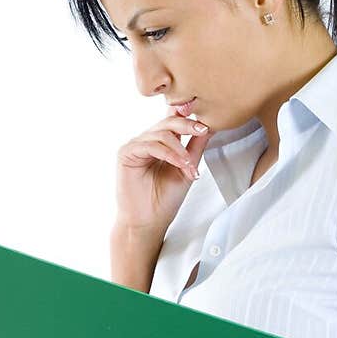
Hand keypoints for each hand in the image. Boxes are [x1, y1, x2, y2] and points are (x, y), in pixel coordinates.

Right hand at [114, 108, 211, 235]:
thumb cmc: (165, 199)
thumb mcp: (187, 168)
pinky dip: (168, 154)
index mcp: (161, 143)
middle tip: (203, 131)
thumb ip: (195, 147)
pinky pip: (150, 145)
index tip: (206, 123)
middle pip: (168, 122)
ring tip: (189, 164)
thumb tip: (210, 126)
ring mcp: (136, 145)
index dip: (188, 116)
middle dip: (188, 125)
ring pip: (161, 134)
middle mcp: (147, 140)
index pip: (173, 120)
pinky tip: (179, 164)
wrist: (149, 221)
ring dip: (180, 149)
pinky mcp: (126, 153)